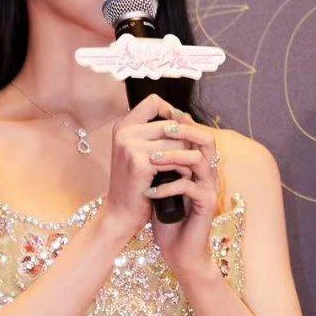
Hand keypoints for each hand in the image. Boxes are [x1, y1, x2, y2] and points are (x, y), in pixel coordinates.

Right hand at [99, 92, 193, 239]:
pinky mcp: (139, 162)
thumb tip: (187, 117)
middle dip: (187, 141)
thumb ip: (154, 135)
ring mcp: (130, 146)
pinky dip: (183, 169)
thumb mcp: (139, 153)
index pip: (154, 102)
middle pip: (171, 123)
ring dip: (187, 156)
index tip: (182, 130)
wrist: (122, 214)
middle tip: (193, 156)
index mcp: (123, 126)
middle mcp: (124, 132)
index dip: (173, 112)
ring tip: (188, 169)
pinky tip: (183, 178)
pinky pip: (175, 158)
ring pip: (177, 141)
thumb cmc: (136, 185)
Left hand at [143, 116, 223, 281]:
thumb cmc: (167, 218)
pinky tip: (150, 192)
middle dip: (184, 131)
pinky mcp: (207, 205)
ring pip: (198, 161)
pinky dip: (167, 187)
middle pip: (206, 140)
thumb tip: (139, 139)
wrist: (178, 251)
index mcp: (199, 167)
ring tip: (150, 161)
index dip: (182, 123)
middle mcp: (209, 174)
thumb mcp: (159, 184)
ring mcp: (209, 189)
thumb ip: (157, 163)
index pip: (197, 135)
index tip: (160, 116)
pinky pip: (189, 187)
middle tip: (161, 130)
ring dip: (172, 157)